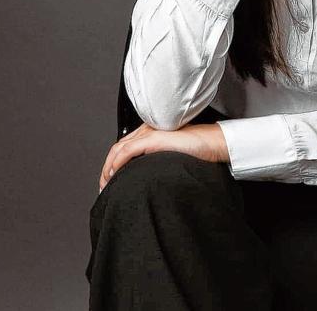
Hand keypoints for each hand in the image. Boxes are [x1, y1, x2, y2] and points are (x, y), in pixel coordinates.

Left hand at [98, 121, 229, 191]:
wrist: (212, 143)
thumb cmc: (198, 151)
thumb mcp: (173, 157)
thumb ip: (160, 161)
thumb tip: (150, 179)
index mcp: (152, 133)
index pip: (125, 147)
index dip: (113, 164)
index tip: (111, 182)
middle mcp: (147, 130)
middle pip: (118, 148)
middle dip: (107, 168)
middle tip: (104, 187)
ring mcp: (150, 133)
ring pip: (119, 149)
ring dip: (108, 167)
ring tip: (106, 184)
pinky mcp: (153, 139)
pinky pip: (127, 151)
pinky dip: (117, 163)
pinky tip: (114, 174)